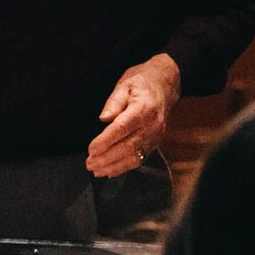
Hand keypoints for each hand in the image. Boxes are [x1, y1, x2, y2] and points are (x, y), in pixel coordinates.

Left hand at [86, 53, 179, 177]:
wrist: (165, 85)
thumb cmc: (142, 83)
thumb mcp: (125, 84)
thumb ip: (114, 102)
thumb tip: (104, 119)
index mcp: (143, 108)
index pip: (122, 128)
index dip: (106, 140)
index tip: (91, 149)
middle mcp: (152, 125)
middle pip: (128, 146)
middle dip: (107, 158)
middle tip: (89, 163)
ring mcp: (156, 136)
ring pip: (134, 156)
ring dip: (114, 166)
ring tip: (96, 170)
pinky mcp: (155, 142)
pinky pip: (140, 158)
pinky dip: (124, 167)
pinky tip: (110, 171)